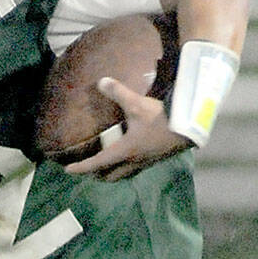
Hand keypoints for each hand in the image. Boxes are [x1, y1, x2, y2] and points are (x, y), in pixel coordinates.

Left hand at [62, 76, 192, 181]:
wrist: (190, 128)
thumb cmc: (162, 118)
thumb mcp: (138, 104)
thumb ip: (119, 93)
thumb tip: (101, 81)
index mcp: (124, 152)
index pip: (97, 164)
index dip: (81, 168)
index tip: (68, 170)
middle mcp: (133, 162)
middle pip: (110, 176)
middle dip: (96, 175)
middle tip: (87, 169)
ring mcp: (145, 163)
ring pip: (123, 175)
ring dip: (112, 173)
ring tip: (105, 166)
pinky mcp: (155, 160)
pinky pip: (135, 169)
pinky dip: (125, 168)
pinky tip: (127, 157)